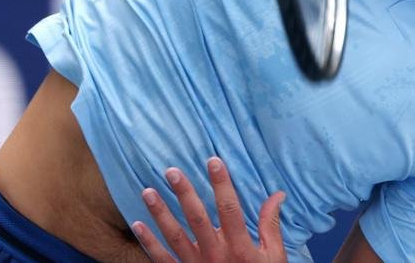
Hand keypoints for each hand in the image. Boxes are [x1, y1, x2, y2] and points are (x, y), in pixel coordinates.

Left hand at [133, 157, 287, 262]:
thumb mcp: (273, 256)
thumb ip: (270, 225)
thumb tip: (277, 195)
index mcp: (239, 247)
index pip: (230, 209)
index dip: (222, 184)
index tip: (213, 161)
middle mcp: (215, 255)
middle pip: (197, 219)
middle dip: (184, 193)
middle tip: (171, 171)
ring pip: (175, 236)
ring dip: (160, 213)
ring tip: (148, 191)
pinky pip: (161, 260)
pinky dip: (148, 243)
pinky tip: (137, 225)